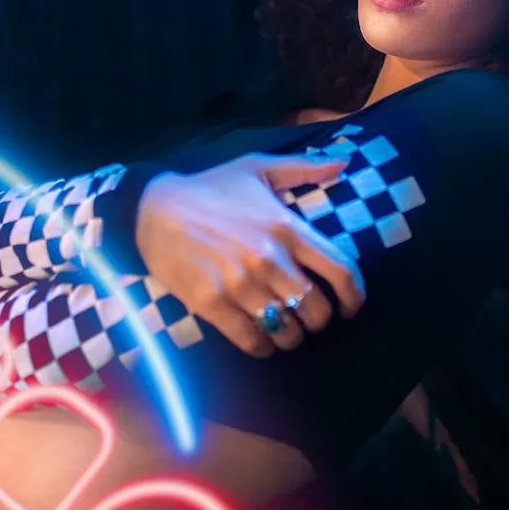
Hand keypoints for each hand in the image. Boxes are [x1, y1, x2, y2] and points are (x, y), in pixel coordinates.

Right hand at [135, 152, 367, 356]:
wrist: (153, 208)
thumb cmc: (210, 187)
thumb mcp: (258, 166)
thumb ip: (304, 166)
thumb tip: (344, 162)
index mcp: (287, 227)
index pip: (340, 270)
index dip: (354, 297)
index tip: (351, 308)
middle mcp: (269, 258)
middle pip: (317, 308)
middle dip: (319, 320)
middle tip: (310, 319)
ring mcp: (241, 283)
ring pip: (286, 329)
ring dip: (291, 336)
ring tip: (285, 331)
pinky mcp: (213, 304)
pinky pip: (251, 340)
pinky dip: (262, 347)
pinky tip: (260, 341)